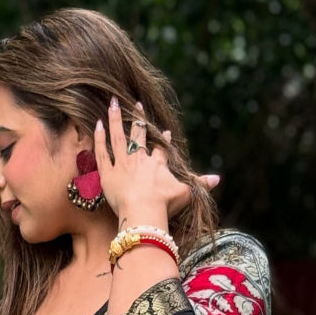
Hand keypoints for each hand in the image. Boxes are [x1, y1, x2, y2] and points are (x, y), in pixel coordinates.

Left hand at [94, 97, 219, 221]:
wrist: (143, 211)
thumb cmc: (165, 204)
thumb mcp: (186, 193)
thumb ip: (200, 184)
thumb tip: (218, 179)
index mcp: (158, 163)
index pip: (161, 148)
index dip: (163, 139)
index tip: (164, 131)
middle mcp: (139, 159)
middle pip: (138, 135)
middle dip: (138, 119)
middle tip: (136, 104)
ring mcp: (123, 164)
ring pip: (118, 137)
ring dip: (116, 119)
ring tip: (113, 103)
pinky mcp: (108, 173)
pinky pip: (101, 152)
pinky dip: (99, 138)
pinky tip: (98, 123)